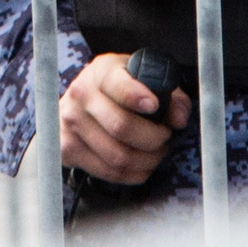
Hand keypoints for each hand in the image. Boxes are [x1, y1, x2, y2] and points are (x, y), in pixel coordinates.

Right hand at [60, 52, 190, 184]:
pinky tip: (141, 164)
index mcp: (101, 72)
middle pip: (121, 127)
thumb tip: (179, 119)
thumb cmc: (118, 90)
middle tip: (165, 137)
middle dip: (154, 138)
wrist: (78, 103)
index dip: (137, 97)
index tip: (154, 106)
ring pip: (118, 156)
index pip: (118, 85)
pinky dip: (133, 174)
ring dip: (147, 160)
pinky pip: (108, 172)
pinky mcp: (68, 148)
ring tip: (156, 152)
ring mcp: (71, 123)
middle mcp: (81, 95)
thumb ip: (170, 95)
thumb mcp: (143, 80)